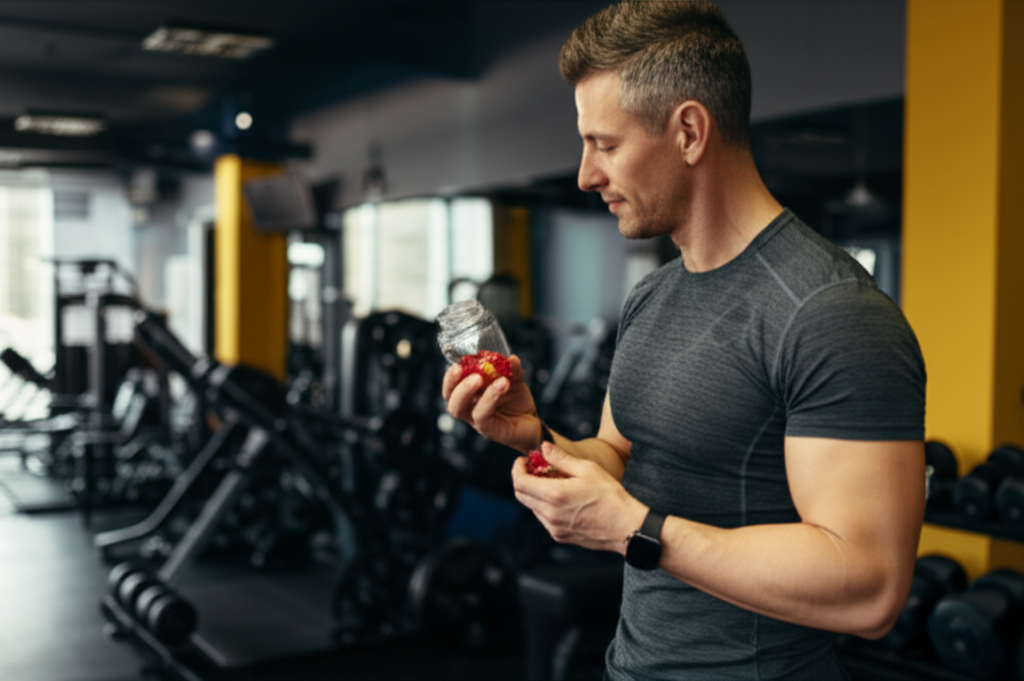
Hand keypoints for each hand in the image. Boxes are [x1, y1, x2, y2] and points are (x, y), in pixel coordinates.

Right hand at [442, 354, 540, 452]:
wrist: (531, 421)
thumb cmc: (517, 402)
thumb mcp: (514, 381)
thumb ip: (512, 370)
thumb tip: (511, 358)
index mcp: (470, 395)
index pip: (451, 388)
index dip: (450, 377)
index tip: (457, 364)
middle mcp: (470, 409)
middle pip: (450, 399)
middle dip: (453, 383)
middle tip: (464, 370)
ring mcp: (478, 422)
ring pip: (460, 409)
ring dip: (468, 390)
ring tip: (483, 377)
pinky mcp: (490, 431)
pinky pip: (482, 416)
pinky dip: (490, 397)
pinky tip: (504, 384)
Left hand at [511, 442, 646, 552]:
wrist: (626, 526)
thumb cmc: (610, 495)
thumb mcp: (587, 469)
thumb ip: (561, 458)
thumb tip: (543, 447)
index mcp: (554, 495)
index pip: (520, 482)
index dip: (517, 469)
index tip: (523, 460)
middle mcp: (550, 514)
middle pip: (521, 495)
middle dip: (523, 479)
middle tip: (534, 468)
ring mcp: (553, 527)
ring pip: (532, 507)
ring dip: (534, 493)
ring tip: (551, 482)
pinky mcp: (559, 536)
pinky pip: (543, 518)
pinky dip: (544, 506)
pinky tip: (561, 498)